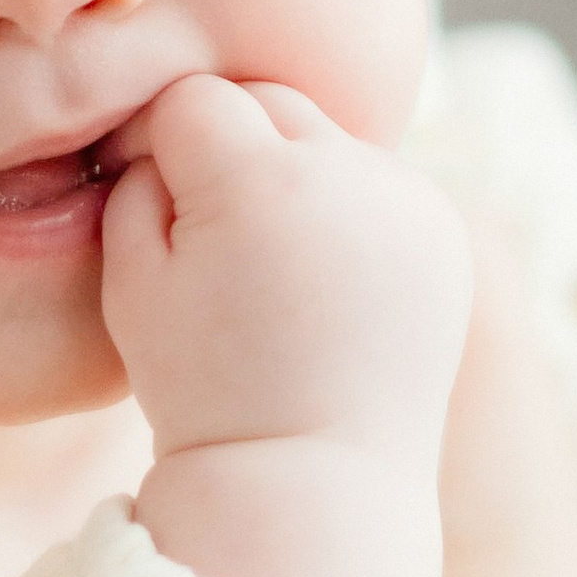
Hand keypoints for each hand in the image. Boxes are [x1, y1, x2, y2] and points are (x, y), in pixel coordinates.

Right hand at [101, 75, 470, 468]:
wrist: (311, 475)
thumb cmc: (202, 386)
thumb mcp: (132, 282)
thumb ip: (140, 183)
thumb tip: (169, 135)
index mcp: (259, 180)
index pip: (194, 101)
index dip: (159, 143)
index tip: (150, 192)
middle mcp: (347, 172)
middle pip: (269, 103)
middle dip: (232, 146)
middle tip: (212, 229)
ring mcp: (407, 199)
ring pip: (328, 138)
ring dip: (295, 173)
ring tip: (273, 263)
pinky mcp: (444, 230)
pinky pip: (378, 182)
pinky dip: (348, 209)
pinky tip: (326, 280)